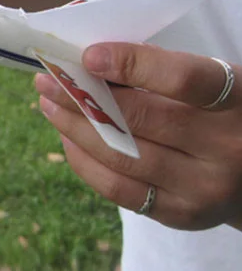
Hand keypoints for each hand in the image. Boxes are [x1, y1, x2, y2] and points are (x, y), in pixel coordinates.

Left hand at [36, 42, 241, 230]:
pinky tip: (68, 139)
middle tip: (47, 78)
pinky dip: (85, 162)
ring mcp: (205, 188)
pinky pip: (120, 189)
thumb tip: (89, 57)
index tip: (89, 56)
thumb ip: (162, 67)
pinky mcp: (184, 214)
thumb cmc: (223, 112)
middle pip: (140, 120)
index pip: (183, 79)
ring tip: (49, 104)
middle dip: (82, 96)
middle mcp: (227, 148)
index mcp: (238, 100)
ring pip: (122, 156)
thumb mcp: (213, 80)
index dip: (132, 64)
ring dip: (74, 128)